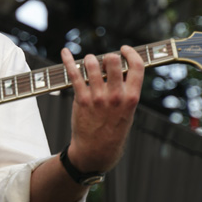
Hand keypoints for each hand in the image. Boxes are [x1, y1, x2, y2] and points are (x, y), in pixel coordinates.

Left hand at [61, 45, 143, 172]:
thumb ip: (126, 92)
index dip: (130, 53)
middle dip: (108, 56)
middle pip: (113, 61)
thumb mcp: (128, 113)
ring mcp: (97, 97)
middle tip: (104, 62)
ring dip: (89, 59)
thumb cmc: (113, 131)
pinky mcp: (81, 100)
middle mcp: (116, 96)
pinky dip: (67, 61)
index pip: (136, 67)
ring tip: (89, 62)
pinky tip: (65, 53)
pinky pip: (73, 75)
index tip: (124, 49)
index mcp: (131, 98)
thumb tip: (120, 70)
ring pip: (92, 64)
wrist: (96, 152)